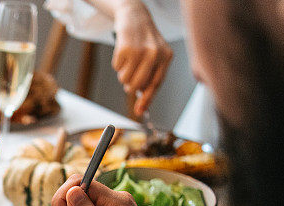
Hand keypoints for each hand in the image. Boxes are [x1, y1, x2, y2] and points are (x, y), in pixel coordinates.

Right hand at [111, 1, 172, 115]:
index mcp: (166, 57)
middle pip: (137, 85)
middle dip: (130, 84)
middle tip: (130, 76)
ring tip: (128, 60)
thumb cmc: (144, 40)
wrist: (135, 16)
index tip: (139, 111)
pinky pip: (117, 68)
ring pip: (125, 79)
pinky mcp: (125, 47)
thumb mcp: (155, 56)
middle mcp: (155, 53)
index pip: (156, 84)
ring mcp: (140, 50)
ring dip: (123, 73)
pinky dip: (117, 63)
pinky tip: (123, 52)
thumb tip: (141, 105)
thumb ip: (150, 78)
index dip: (146, 100)